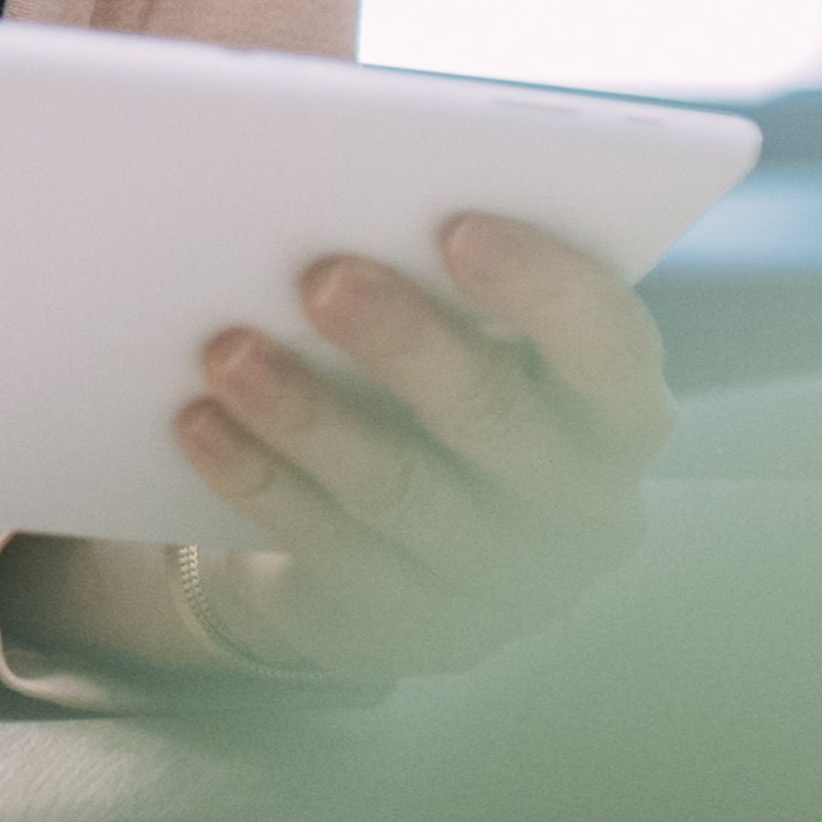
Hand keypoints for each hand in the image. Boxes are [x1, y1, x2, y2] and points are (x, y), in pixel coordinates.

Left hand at [162, 212, 671, 681]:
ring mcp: (508, 586)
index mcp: (620, 414)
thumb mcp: (463, 336)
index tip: (458, 225)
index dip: (544, 290)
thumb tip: (349, 188)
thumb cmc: (427, 391)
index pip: (612, 349)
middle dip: (408, 345)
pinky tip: (201, 424)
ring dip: (311, 415)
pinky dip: (263, 482)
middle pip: (503, 427)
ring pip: (406, 494)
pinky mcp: (418, 634)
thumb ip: (447, 280)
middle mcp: (588, 511)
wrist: (382, 541)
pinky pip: (335, 555)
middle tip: (321, 274)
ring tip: (227, 348)